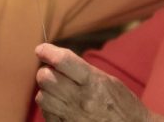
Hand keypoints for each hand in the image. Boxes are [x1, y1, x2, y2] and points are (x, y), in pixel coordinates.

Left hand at [34, 43, 163, 121]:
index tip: (41, 50)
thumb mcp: (107, 80)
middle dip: (46, 71)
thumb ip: (82, 70)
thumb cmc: (122, 103)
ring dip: (47, 91)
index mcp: (94, 82)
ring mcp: (73, 117)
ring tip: (57, 90)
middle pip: (46, 78)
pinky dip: (49, 107)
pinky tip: (59, 105)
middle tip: (53, 72)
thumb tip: (56, 59)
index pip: (62, 61)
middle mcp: (82, 100)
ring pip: (42, 97)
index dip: (47, 52)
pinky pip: (47, 114)